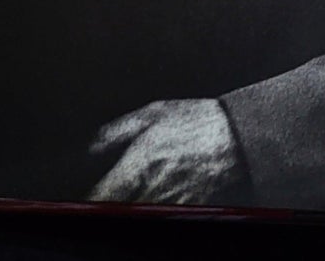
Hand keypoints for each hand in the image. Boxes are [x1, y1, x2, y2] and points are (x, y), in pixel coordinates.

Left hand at [87, 97, 244, 203]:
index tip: (84, 201)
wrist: (240, 135)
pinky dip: (156, 208)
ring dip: (134, 206)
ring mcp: (169, 200)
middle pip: (119, 210)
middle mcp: (151, 187)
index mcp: (137, 163)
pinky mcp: (187, 207)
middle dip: (111, 205)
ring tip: (139, 193)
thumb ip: (119, 130)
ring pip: (141, 212)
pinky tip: (158, 197)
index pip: (101, 196)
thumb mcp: (155, 112)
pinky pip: (164, 213)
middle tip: (112, 195)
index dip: (91, 200)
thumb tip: (96, 145)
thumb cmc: (200, 120)